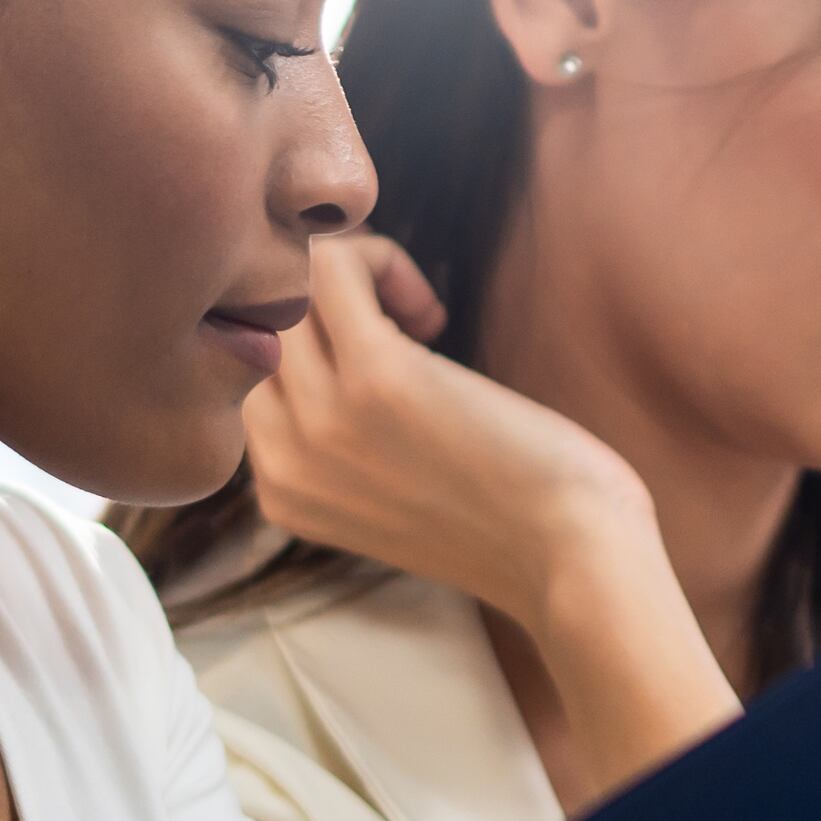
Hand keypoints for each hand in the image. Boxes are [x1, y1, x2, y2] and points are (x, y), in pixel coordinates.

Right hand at [243, 237, 653, 630]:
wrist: (573, 560)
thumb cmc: (509, 517)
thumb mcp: (390, 494)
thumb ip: (341, 440)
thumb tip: (332, 335)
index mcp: (281, 489)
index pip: (246, 369)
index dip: (307, 337)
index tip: (377, 350)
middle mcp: (282, 459)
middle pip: (258, 321)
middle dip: (321, 298)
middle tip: (401, 324)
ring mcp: (321, 419)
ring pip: (285, 284)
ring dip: (354, 273)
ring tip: (418, 320)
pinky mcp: (376, 378)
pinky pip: (330, 266)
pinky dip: (380, 260)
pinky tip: (431, 314)